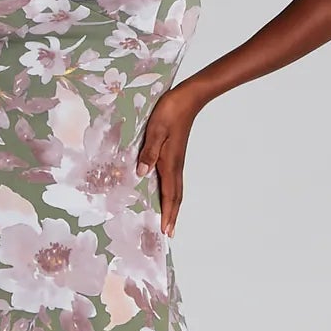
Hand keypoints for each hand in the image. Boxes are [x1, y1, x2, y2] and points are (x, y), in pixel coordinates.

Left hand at [135, 85, 198, 236]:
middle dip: (172, 215)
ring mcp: (176, 160)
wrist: (189, 98)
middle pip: (176, 197)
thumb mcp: (156, 130)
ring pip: (176, 189)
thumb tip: (142, 173)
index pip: (170, 194)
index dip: (168, 213)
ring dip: (173, 206)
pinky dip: (170, 192)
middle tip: (169, 233)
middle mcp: (175, 165)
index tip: (166, 231)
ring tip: (169, 219)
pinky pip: (174, 180)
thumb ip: (149, 152)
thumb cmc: (171, 111)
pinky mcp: (175, 154)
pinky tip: (165, 193)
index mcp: (170, 163)